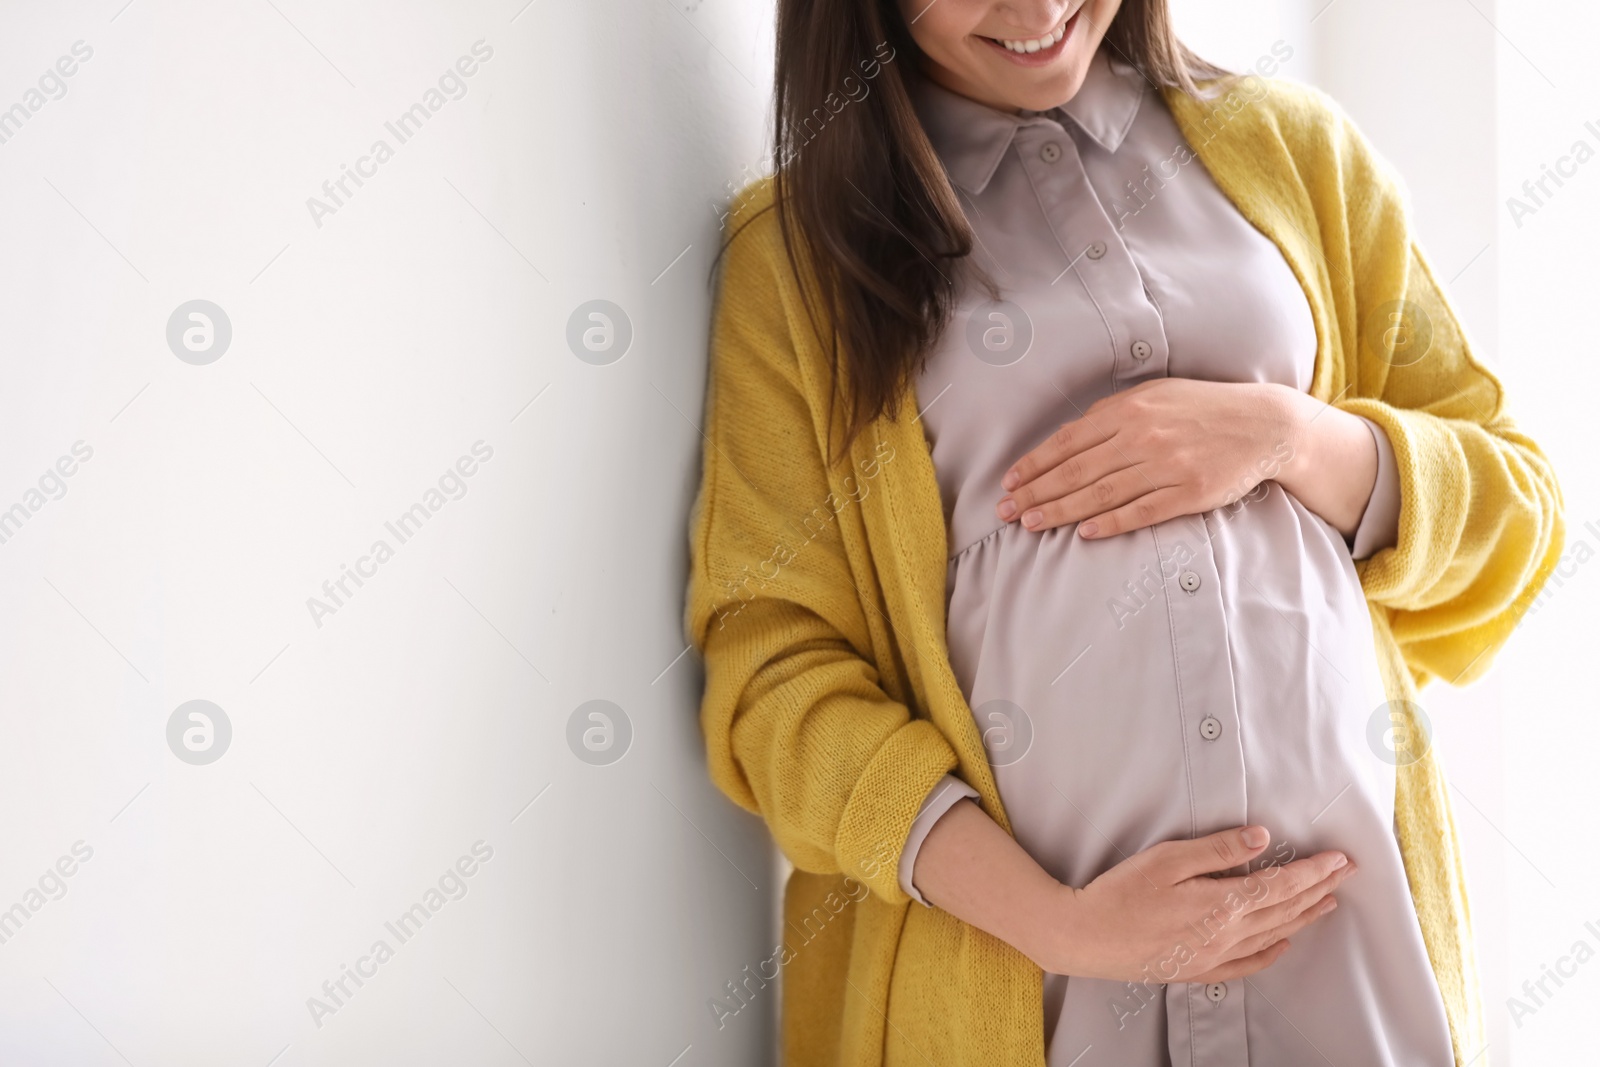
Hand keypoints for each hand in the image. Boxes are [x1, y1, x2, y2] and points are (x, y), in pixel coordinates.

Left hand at [994, 379, 1296, 538]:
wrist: (1264, 424)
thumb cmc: (1203, 408)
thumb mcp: (1155, 396)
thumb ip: (1112, 415)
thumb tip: (1070, 436)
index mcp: (1129, 410)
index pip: (1068, 442)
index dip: (1034, 465)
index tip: (1009, 484)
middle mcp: (1143, 436)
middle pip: (1077, 470)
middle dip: (1037, 493)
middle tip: (1007, 512)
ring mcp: (1166, 465)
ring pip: (1102, 493)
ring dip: (1062, 511)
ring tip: (1032, 525)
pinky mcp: (1189, 492)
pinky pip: (1143, 510)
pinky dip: (1112, 522)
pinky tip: (1085, 533)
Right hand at [1025, 825, 1356, 983]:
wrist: (1085, 937)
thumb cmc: (1119, 894)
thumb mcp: (1166, 859)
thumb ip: (1217, 850)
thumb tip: (1261, 839)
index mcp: (1220, 903)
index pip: (1280, 885)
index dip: (1313, 872)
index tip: (1339, 860)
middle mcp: (1225, 934)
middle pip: (1283, 909)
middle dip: (1317, 889)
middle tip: (1345, 875)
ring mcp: (1212, 955)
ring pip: (1272, 935)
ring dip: (1303, 917)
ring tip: (1327, 904)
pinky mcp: (1196, 968)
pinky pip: (1246, 964)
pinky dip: (1271, 954)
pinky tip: (1282, 945)